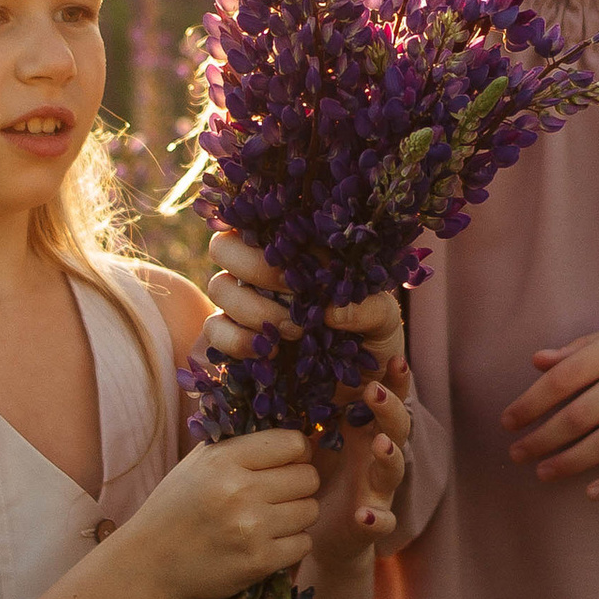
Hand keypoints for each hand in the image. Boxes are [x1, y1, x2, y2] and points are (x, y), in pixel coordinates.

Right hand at [119, 428, 324, 598]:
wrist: (148, 564)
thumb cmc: (174, 509)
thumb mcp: (197, 464)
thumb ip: (240, 448)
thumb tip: (292, 441)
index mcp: (224, 459)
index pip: (293, 443)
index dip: (298, 453)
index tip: (289, 462)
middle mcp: (241, 490)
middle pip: (308, 477)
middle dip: (299, 484)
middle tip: (279, 494)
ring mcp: (252, 528)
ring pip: (310, 510)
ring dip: (297, 515)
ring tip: (272, 519)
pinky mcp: (259, 561)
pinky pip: (304, 544)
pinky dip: (292, 544)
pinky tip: (269, 542)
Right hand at [204, 230, 406, 373]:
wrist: (362, 383)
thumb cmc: (373, 336)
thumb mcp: (385, 318)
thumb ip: (370, 307)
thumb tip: (330, 310)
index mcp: (294, 247)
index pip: (258, 216)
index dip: (260, 219)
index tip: (294, 242)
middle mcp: (261, 268)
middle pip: (224, 246)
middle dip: (255, 266)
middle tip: (294, 290)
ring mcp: (242, 302)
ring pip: (218, 286)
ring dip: (253, 308)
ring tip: (295, 330)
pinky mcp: (232, 338)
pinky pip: (214, 329)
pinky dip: (238, 340)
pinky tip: (270, 352)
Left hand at [307, 374, 410, 571]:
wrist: (320, 532)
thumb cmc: (318, 475)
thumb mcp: (314, 438)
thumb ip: (313, 409)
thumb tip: (290, 364)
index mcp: (366, 432)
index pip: (386, 400)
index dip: (395, 381)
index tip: (395, 357)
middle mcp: (378, 457)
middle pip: (397, 428)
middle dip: (389, 409)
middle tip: (374, 391)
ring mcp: (379, 490)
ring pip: (395, 470)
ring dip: (390, 456)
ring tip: (381, 445)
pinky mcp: (372, 523)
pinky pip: (382, 521)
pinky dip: (377, 519)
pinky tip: (365, 514)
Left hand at [502, 303, 598, 497]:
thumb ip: (585, 347)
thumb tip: (537, 361)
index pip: (567, 374)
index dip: (533, 401)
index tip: (508, 421)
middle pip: (584, 412)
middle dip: (544, 437)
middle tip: (517, 453)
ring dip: (573, 461)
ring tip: (545, 472)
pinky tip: (594, 490)